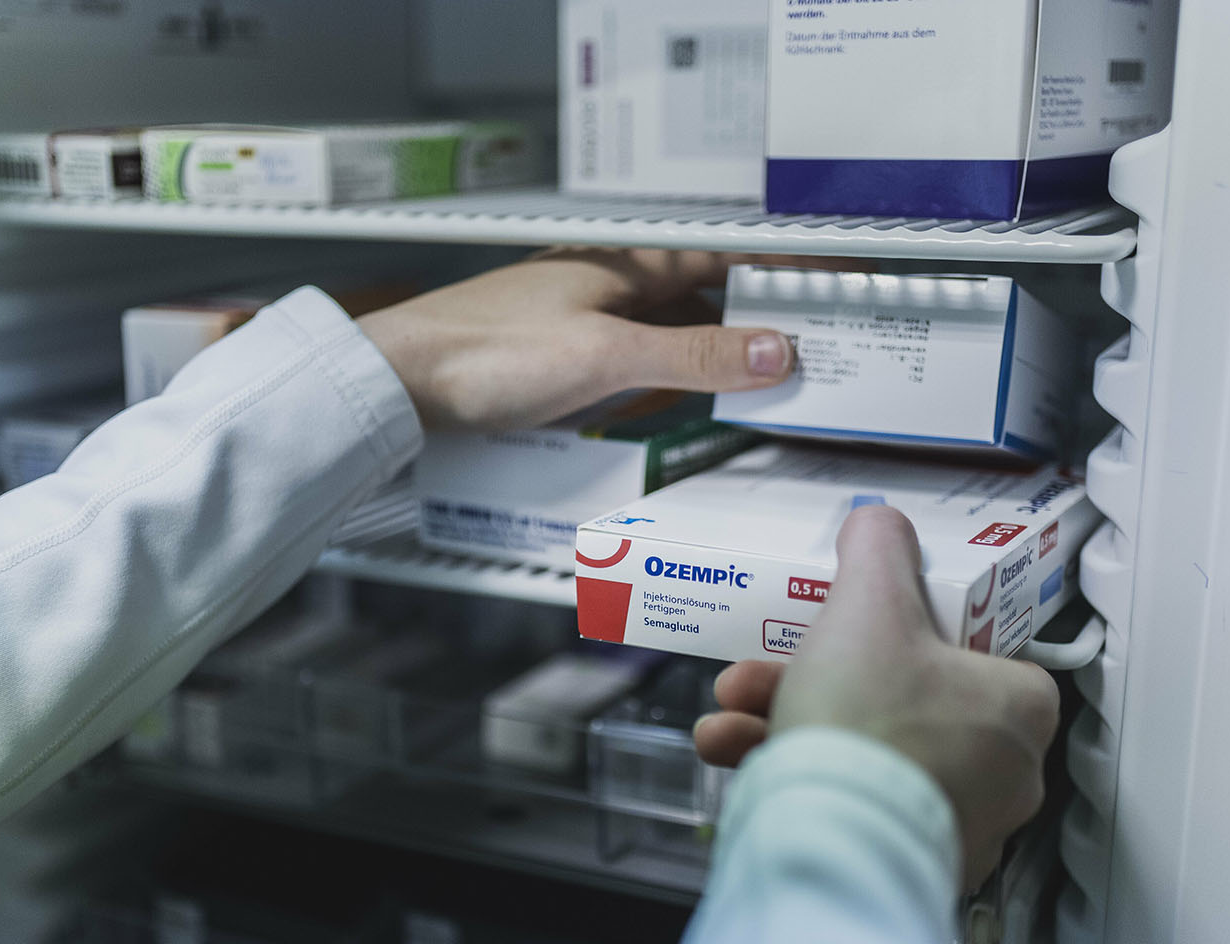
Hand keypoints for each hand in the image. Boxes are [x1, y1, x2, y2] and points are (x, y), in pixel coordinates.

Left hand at [357, 248, 799, 429]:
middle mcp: (605, 281)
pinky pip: (631, 356)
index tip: (829, 291)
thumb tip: (772, 348)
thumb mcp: (607, 357)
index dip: (780, 274)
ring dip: (708, 353)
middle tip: (800, 355)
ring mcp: (579, 316)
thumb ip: (692, 354)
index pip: (725, 258)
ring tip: (753, 385)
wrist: (400, 381)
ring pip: (666, 328)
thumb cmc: (485, 355)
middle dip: (751, 322)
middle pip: (700, 295)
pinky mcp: (555, 352)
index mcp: (624, 265)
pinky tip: (673, 400)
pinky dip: (664, 375)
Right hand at [693, 507, 1059, 889]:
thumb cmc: (868, 724)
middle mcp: (1006, 777)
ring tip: (729, 717)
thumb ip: (877, 551)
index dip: (906, 636)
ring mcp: (960, 830)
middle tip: (763, 672)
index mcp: (1020, 709)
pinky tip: (734, 757)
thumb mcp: (868, 606)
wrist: (831, 840)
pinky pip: (850, 808)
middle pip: (899, 705)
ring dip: (785, 727)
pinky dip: (795, 779)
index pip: (974, 656)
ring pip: (866, 758)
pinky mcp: (908, 866)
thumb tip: (880, 521)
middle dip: (812, 682)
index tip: (855, 632)